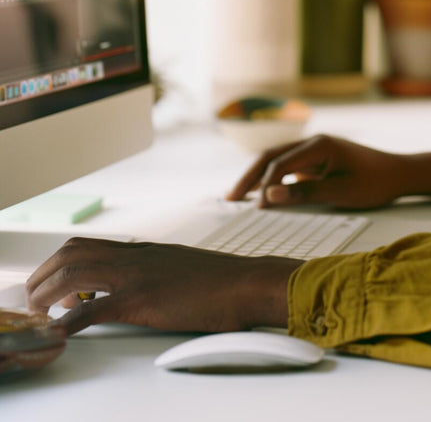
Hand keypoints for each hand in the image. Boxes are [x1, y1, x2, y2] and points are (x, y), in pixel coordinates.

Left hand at [25, 238, 300, 334]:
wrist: (248, 283)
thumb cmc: (223, 282)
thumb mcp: (181, 267)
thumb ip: (154, 272)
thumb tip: (132, 290)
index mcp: (144, 250)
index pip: (88, 245)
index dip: (59, 263)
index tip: (49, 284)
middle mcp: (136, 256)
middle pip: (72, 253)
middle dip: (43, 276)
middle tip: (34, 299)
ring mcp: (138, 275)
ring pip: (74, 273)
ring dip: (46, 295)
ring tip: (39, 313)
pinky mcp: (143, 299)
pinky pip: (93, 310)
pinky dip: (68, 323)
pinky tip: (61, 333)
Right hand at [226, 135, 430, 209]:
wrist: (399, 174)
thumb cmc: (374, 183)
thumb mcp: (339, 193)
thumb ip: (303, 194)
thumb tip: (267, 197)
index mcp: (319, 145)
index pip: (280, 164)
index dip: (264, 187)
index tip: (255, 209)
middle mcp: (314, 142)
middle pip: (271, 156)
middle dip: (249, 177)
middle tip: (228, 199)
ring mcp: (315, 150)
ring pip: (277, 159)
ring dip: (257, 176)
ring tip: (236, 196)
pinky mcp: (317, 159)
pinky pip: (289, 166)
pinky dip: (273, 179)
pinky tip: (263, 195)